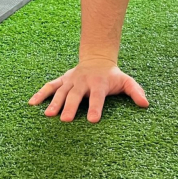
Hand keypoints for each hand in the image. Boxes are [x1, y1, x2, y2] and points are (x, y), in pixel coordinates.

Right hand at [28, 57, 148, 121]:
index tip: (94, 120)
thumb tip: (145, 104)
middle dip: (71, 107)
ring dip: (55, 103)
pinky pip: (49, 86)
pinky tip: (31, 103)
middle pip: (76, 96)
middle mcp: (83, 82)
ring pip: (61, 92)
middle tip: (66, 120)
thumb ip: (135, 92)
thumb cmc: (112, 75)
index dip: (96, 107)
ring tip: (49, 115)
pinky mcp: (62, 81)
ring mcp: (71, 81)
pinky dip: (40, 94)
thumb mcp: (126, 81)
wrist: (97, 59)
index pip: (98, 97)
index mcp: (99, 84)